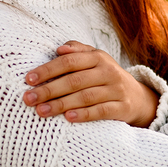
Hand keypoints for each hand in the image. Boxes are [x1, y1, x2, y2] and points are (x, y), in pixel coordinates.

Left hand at [23, 41, 159, 126]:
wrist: (139, 98)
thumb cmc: (106, 77)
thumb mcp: (95, 60)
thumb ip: (77, 51)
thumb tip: (59, 48)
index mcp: (98, 57)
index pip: (69, 61)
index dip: (48, 70)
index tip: (28, 79)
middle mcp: (108, 71)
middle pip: (74, 80)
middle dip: (49, 90)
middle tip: (29, 98)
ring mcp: (116, 90)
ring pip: (85, 96)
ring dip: (61, 104)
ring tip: (41, 111)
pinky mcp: (122, 107)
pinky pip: (102, 111)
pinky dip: (84, 115)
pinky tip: (68, 118)